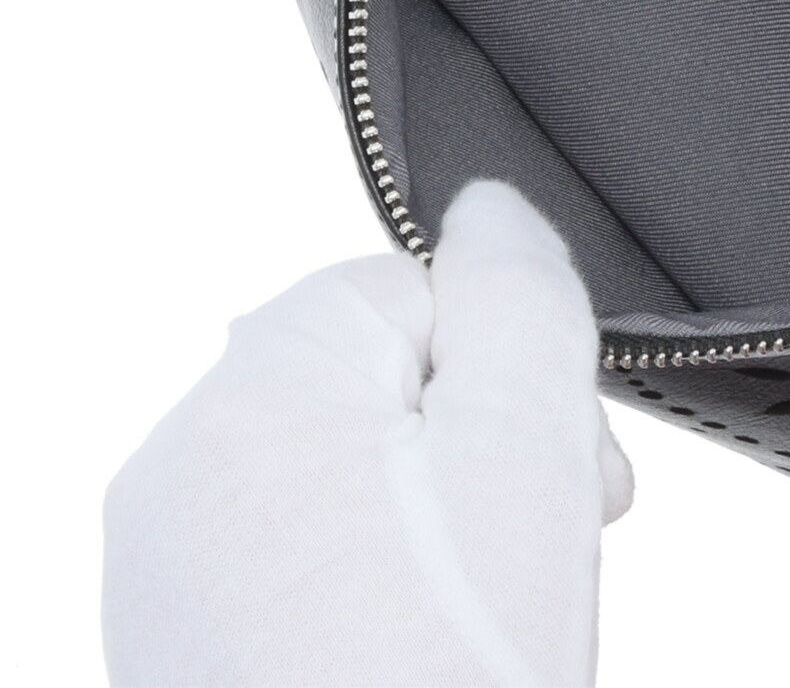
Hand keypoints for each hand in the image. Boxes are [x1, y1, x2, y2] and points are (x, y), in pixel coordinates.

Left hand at [101, 183, 631, 686]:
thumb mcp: (527, 445)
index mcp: (255, 384)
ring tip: (486, 609)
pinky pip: (301, 552)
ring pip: (348, 468)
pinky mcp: (176, 648)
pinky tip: (421, 646)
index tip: (561, 468)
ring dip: (440, 512)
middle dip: (481, 444)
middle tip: (541, 548)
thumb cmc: (454, 678)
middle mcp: (183, 461)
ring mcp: (167, 564)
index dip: (514, 370)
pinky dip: (375, 581)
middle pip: (378, 381)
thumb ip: (516, 292)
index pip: (417, 290)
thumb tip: (485, 208)